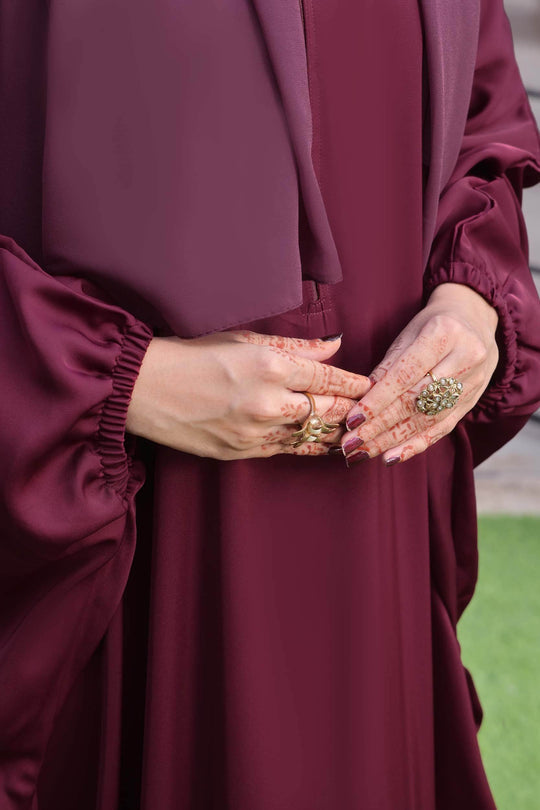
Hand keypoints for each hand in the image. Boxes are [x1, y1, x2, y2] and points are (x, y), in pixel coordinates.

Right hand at [126, 330, 370, 459]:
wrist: (145, 388)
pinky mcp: (241, 453)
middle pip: (329, 411)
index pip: (328, 378)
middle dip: (353, 410)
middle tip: (372, 410)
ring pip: (311, 437)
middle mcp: (267, 402)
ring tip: (356, 431)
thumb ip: (295, 345)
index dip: (354, 383)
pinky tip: (323, 445)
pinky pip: (286, 451)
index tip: (369, 384)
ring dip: (336, 434)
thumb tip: (335, 343)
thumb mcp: (244, 340)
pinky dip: (307, 447)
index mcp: (269, 366)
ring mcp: (254, 432)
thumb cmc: (192, 355)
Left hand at [341, 283, 499, 465]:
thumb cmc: (431, 326)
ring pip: (428, 419)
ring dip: (393, 440)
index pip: (405, 375)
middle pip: (417, 401)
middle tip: (351, 444)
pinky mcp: (473, 401)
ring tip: (364, 453)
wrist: (475, 321)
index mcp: (444, 333)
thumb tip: (360, 400)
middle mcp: (465, 358)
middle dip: (380, 426)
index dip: (377, 401)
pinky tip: (391, 457)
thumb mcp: (408, 334)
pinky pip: (443, 428)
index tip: (352, 421)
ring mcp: (474, 382)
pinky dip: (415, 445)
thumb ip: (387, 366)